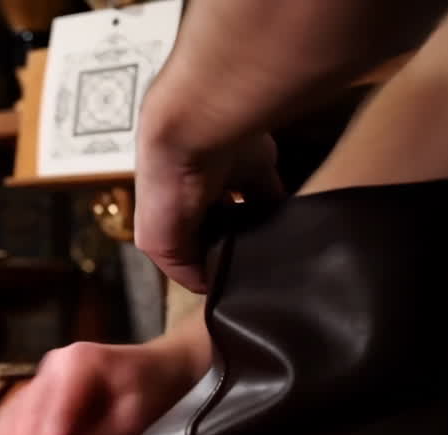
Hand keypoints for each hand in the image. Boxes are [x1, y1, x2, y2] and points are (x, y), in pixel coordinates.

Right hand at [0, 336, 205, 434]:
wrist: (161, 369)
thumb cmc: (154, 393)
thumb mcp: (134, 419)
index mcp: (78, 363)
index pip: (51, 411)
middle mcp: (54, 364)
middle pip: (26, 413)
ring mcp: (44, 373)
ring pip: (15, 413)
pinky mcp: (40, 387)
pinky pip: (16, 413)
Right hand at [134, 128, 281, 291]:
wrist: (193, 134)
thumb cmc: (166, 190)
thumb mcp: (158, 244)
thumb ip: (183, 269)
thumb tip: (214, 287)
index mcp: (168, 216)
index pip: (188, 248)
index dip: (206, 266)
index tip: (229, 284)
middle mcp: (196, 199)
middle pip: (220, 231)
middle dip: (235, 247)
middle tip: (257, 269)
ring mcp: (227, 181)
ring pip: (246, 216)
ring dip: (257, 229)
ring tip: (273, 251)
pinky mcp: (257, 168)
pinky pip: (273, 195)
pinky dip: (281, 210)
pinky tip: (289, 230)